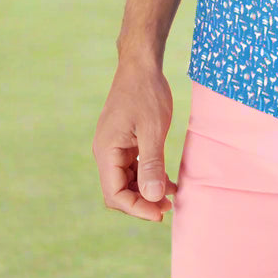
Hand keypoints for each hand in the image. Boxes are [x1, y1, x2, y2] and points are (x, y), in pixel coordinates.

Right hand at [93, 60, 177, 220]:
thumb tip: (153, 197)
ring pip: (127, 180)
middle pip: (119, 191)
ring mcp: (113, 146)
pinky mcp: (123, 141)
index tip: (160, 212)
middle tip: (169, 207)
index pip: (115, 194)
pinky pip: (133, 166)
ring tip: (172, 196)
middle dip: (142, 201)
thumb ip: (152, 164)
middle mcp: (105, 152)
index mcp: (106, 151)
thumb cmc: (147, 93)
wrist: (141, 64)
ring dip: (147, 190)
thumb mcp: (153, 129)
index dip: (136, 208)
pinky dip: (148, 175)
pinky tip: (168, 180)